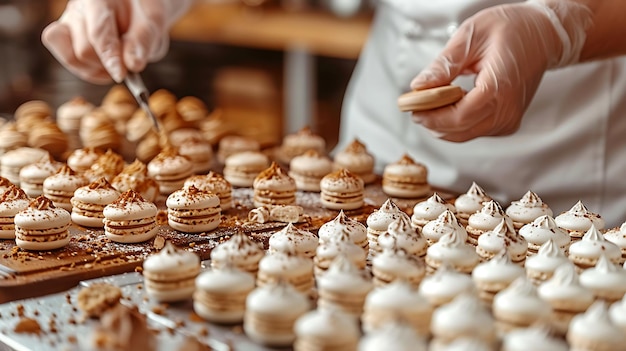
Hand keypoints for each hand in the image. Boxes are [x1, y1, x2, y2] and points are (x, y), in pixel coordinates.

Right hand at [42, 0, 169, 83]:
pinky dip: (87, 71)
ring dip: (96, 71)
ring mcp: (68, 23)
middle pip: (84, 50)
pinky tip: (104, 69)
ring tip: (117, 66)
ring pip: (72, 58)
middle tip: (128, 65)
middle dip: (107, 65)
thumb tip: (132, 65)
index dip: (110, 58)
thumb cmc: (144, 14)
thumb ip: (143, 40)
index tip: (120, 76)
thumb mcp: (153, 22)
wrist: (138, 12)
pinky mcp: (65, 37)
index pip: (99, 33)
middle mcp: (78, 9)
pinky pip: (68, 59)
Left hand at [409, 0, 591, 141]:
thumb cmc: (510, 29)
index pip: (458, 116)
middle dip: (432, 120)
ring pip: (464, 134)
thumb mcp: (471, 36)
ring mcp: (509, 120)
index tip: (411, 106)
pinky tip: (447, 105)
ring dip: (441, 123)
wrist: (542, 35)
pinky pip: (474, 131)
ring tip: (428, 102)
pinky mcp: (507, 123)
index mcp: (500, 88)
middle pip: (459, 130)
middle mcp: (507, 110)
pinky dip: (455, 123)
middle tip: (413, 104)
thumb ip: (444, 64)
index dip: (431, 115)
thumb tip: (419, 85)